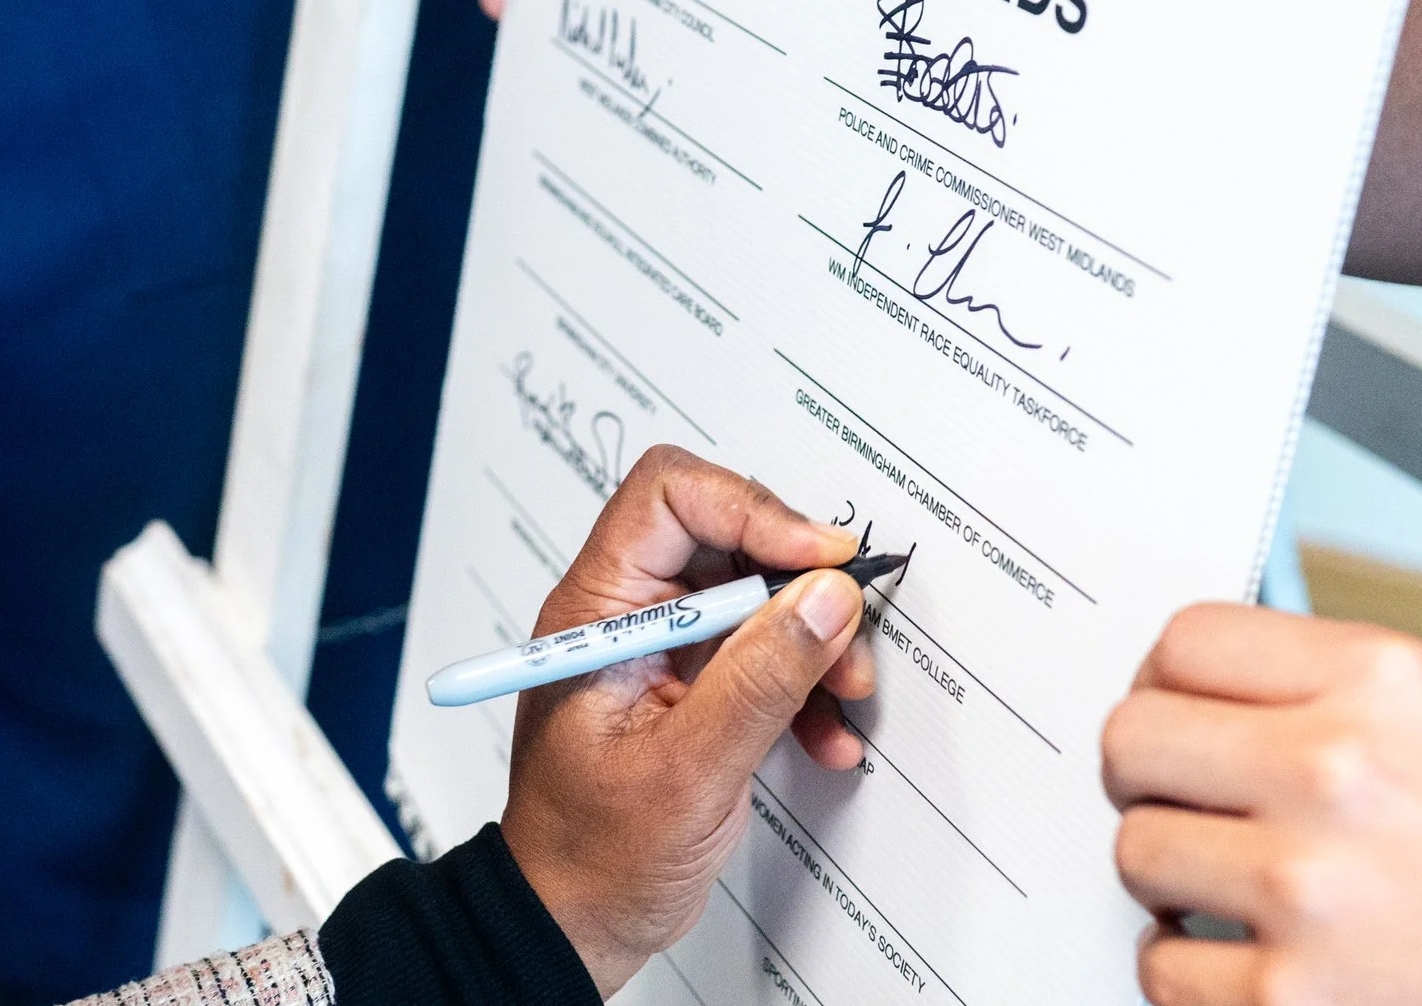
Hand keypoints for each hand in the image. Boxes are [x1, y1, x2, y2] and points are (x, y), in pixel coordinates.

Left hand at [499, 445, 873, 994]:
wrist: (574, 922)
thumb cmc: (592, 856)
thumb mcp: (687, 770)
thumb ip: (759, 680)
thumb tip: (824, 597)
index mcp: (597, 611)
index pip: (670, 498)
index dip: (752, 510)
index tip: (820, 560)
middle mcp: (628, 614)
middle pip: (727, 539)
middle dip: (800, 585)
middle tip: (847, 636)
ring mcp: (663, 648)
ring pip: (757, 597)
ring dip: (814, 641)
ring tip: (845, 695)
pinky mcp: (694, 685)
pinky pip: (763, 653)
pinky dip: (804, 687)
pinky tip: (826, 736)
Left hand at [1105, 603, 1421, 1004]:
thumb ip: (1326, 688)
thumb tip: (1197, 688)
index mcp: (1380, 684)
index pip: (1183, 642)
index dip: (1163, 681)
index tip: (1172, 710)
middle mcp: (1336, 772)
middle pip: (1131, 738)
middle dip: (1148, 774)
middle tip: (1184, 799)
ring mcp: (1307, 889)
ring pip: (1135, 850)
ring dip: (1171, 874)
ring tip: (1229, 884)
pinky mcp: (1289, 998)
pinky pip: (1162, 967)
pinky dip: (1190, 971)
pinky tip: (1243, 955)